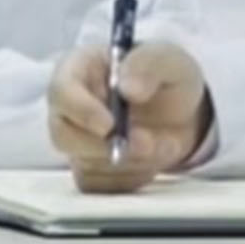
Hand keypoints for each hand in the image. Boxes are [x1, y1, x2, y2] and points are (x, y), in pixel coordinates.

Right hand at [57, 39, 208, 191]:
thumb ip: (148, 64)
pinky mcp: (91, 168)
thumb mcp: (167, 58)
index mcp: (80, 69)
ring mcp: (78, 141)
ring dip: (130, 162)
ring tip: (163, 144)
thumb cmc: (165, 76)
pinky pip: (101, 185)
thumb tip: (128, 88)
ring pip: (86, 165)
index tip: (110, 125)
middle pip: (63, 135)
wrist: (182, 112)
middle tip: (146, 143)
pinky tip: (152, 159)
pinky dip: (132, 178)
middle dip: (105, 146)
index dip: (81, 111)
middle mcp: (70, 107)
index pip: (62, 91)